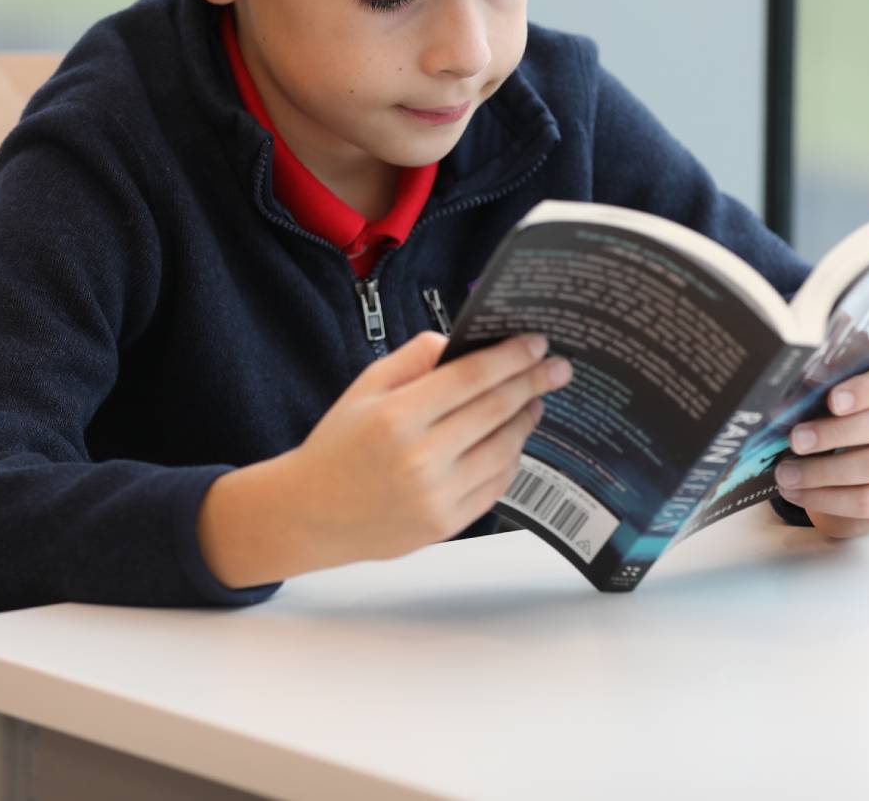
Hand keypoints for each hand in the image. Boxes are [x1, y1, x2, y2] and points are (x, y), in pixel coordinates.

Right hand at [281, 330, 572, 565]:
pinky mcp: (446, 524)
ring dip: (525, 420)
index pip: (471, 378)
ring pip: (503, 450)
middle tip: (557, 367)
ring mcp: (436, 496)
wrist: (311, 513)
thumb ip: (415, 359)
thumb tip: (461, 343)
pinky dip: (510, 458)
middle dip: (533, 383)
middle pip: (496, 411)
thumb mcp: (365, 387)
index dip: (511, 357)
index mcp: (397, 417)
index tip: (537, 343)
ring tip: (534, 401)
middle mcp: (420, 458)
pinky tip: (511, 440)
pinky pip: (495, 485)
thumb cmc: (338, 444)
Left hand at [772, 358, 868, 538]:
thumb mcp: (826, 400)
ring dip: (823, 472)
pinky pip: (868, 501)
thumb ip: (812, 395)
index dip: (864, 389)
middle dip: (835, 433)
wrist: (856, 464)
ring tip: (786, 474)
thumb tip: (784, 409)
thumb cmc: (837, 419)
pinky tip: (799, 493)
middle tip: (795, 440)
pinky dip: (827, 499)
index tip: (831, 400)